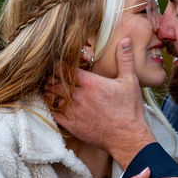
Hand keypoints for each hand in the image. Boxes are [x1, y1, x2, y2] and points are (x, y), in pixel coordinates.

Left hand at [48, 38, 155, 166]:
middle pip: (54, 82)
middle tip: (49, 75)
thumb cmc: (129, 110)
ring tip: (47, 87)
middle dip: (50, 77)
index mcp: (91, 83)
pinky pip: (53, 114)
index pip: (66, 69)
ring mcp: (73, 112)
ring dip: (48, 91)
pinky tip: (50, 104)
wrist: (127, 138)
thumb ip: (125, 59)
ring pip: (51, 98)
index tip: (56, 63)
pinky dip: (49, 107)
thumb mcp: (130, 81)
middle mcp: (79, 96)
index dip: (58, 64)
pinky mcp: (71, 126)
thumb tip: (126, 40)